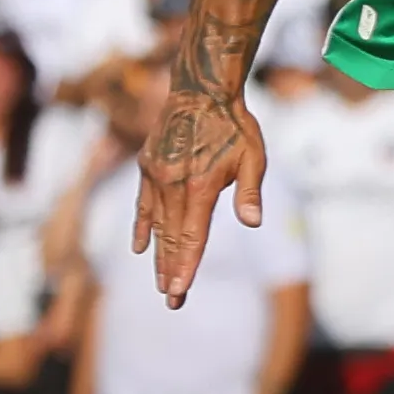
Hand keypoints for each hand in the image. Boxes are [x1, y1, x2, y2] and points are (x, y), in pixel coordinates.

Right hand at [129, 62, 266, 306]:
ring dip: (158, 257)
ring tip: (160, 284)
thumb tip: (252, 222)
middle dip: (172, 272)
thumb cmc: (235, 125)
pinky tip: (140, 248)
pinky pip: (143, 204)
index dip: (186, 266)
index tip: (180, 291)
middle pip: (172, 238)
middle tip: (172, 302)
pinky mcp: (147, 167)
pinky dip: (142, 227)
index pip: (192, 236)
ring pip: (156, 225)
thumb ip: (250, 191)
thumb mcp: (253, 157)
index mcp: (200, 186)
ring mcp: (155, 176)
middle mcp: (172, 184)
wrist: (200, 91)